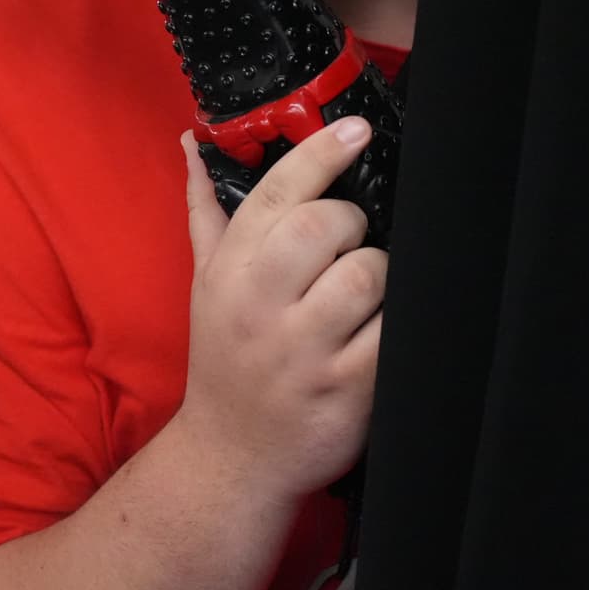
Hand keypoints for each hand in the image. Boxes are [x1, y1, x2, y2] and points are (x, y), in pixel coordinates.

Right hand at [170, 117, 387, 505]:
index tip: (355, 129)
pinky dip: (396, 323)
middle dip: (352, 223)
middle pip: (325, 226)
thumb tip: (192, 143)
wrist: (232, 459)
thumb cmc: (226, 359)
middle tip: (348, 243)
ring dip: (377, 277)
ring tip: (360, 296)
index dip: (322, 152)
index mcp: (229, 273)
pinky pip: (391, 332)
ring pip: (368, 274)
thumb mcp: (207, 284)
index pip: (277, 194)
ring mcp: (303, 352)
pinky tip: (378, 330)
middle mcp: (260, 307)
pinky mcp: (346, 390)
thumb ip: (206, 212)